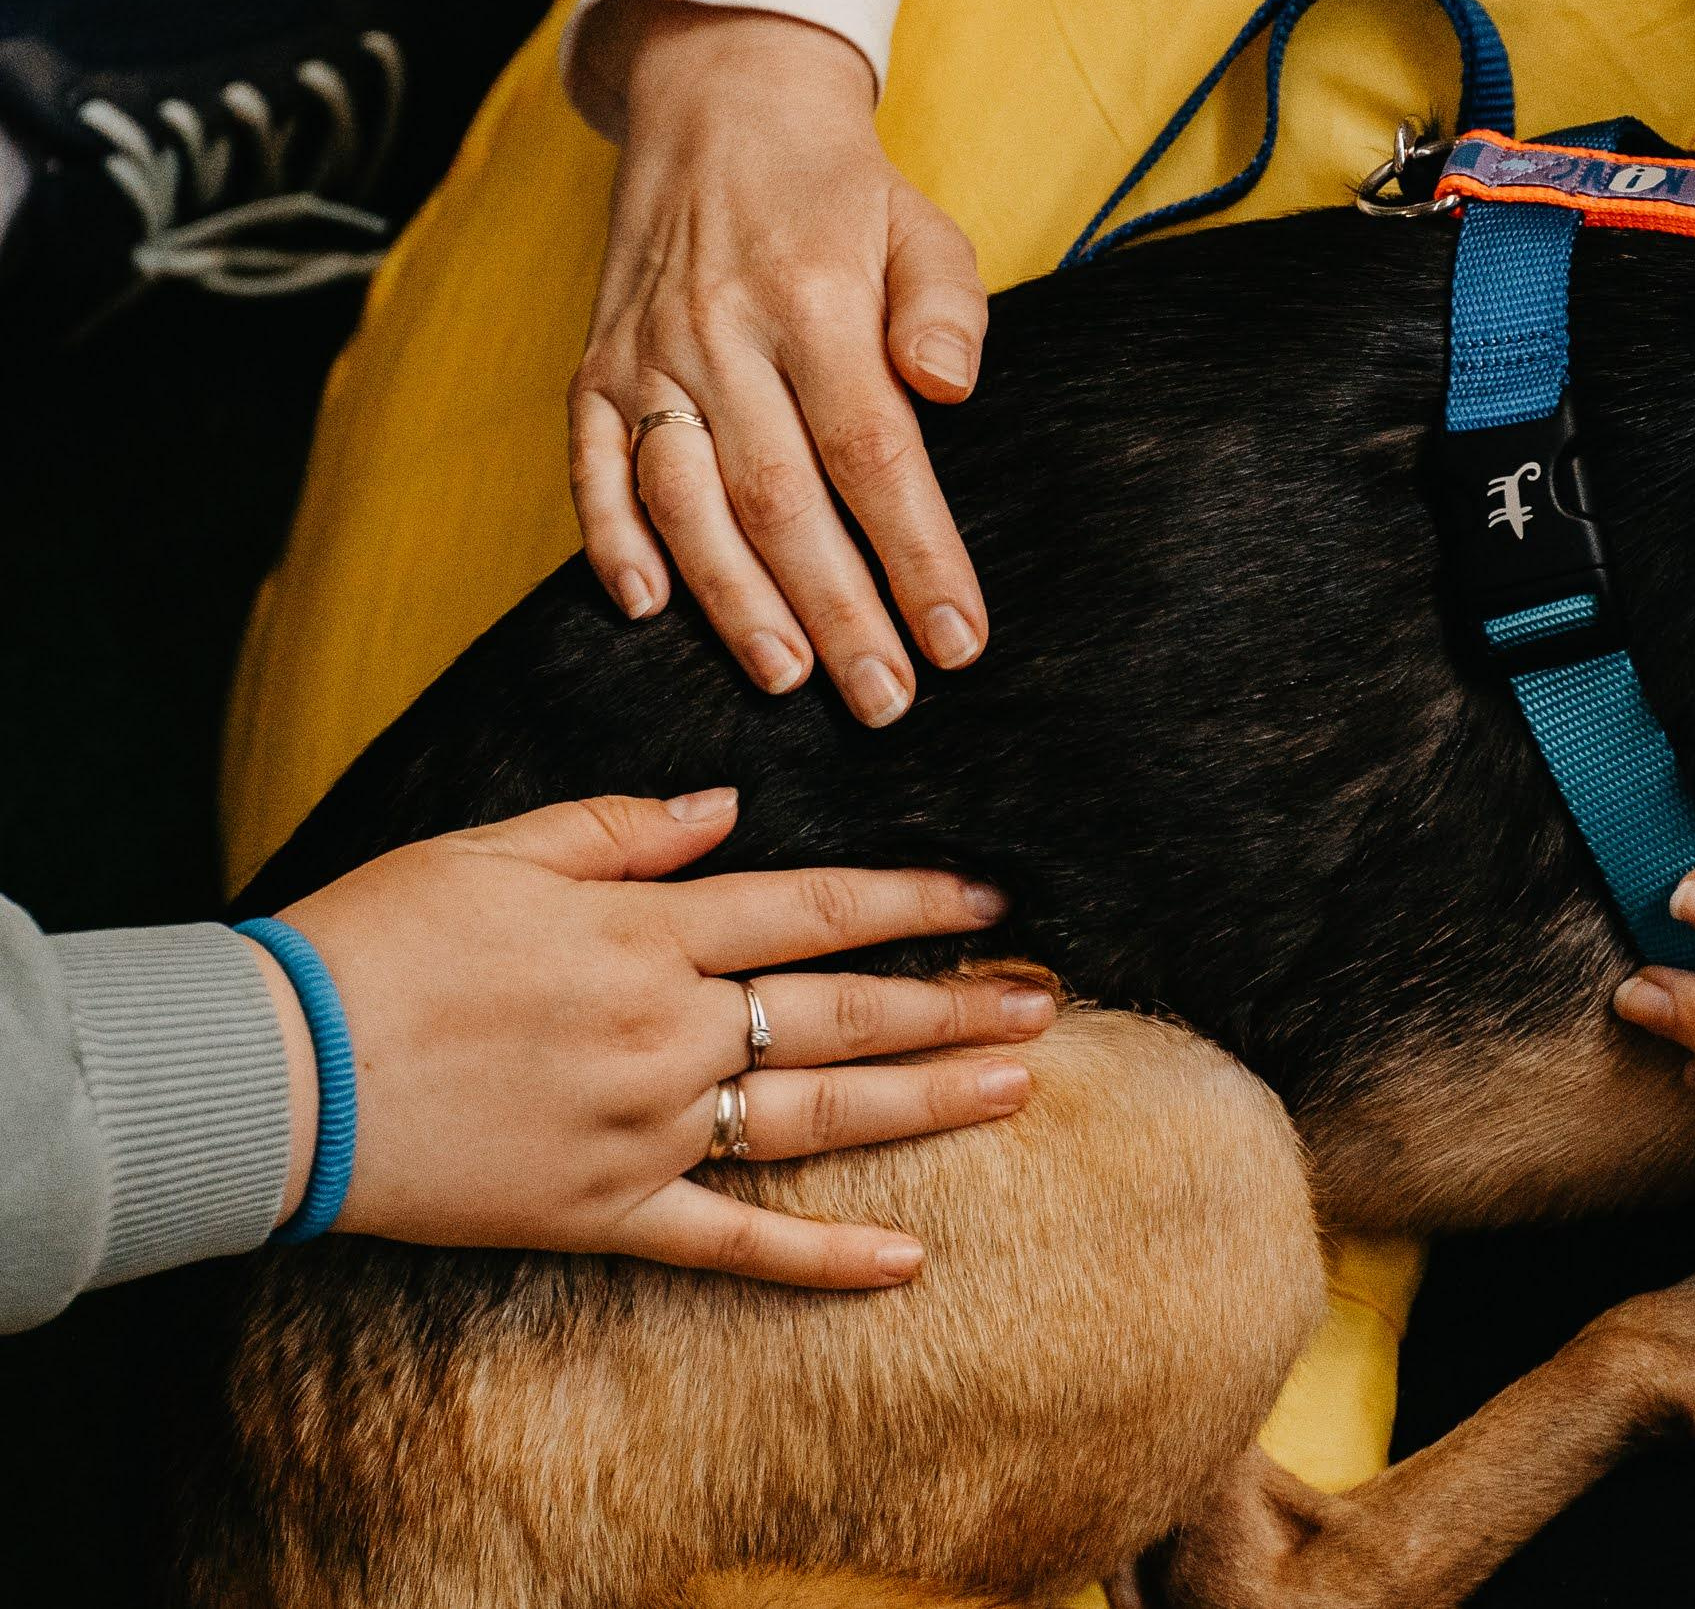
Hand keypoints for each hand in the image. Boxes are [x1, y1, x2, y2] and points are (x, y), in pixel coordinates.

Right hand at [249, 790, 1051, 1285]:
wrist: (273, 1072)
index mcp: (644, 931)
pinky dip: (821, 1257)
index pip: (812, 907)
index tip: (990, 899)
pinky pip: (733, 1243)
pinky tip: (907, 1262)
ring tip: (1018, 1088)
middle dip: (953, 1002)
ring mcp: (645, 1127)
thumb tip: (730, 806)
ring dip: (925, 1101)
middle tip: (1047, 999)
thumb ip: (623, 826)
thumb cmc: (374, 940)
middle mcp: (666, 1028)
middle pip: (841, 1011)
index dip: (910, 900)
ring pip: (816, 1116)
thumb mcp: (495, 847)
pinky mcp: (607, 1211)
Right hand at [570, 0, 988, 724]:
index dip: (915, 556)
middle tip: (884, 701)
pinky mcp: (592, 369)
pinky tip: (646, 610)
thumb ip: (947, 310)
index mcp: (813, 301)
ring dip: (733, 600)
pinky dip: (610, 541)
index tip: (958, 641)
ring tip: (788, 678)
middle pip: (782, 499)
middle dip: (838, 611)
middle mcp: (721, 334)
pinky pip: (589, 467)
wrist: (717, 105)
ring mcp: (646, 354)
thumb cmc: (840, 193)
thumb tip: (947, 388)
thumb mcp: (922, 226)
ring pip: (686, 500)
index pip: (873, 454)